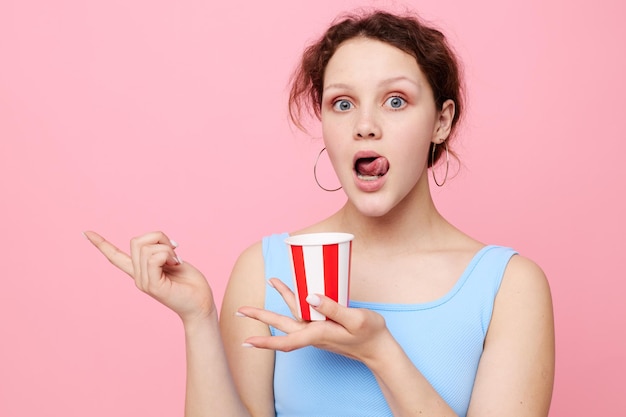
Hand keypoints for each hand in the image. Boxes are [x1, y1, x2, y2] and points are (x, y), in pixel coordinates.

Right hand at [84, 230, 214, 323]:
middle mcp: (138, 277)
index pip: (115, 256)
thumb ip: (160, 251)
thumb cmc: (190, 283)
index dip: (101, 244)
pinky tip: (176, 264)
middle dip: (159, 238)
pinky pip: (154, 258)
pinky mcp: (153, 286)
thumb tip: (157, 241)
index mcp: (141, 271)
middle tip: (175, 250)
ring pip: (147, 248)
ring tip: (176, 261)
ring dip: (167, 248)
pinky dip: (168, 255)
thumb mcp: (172, 260)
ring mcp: (143, 282)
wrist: (201, 305)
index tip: (86, 232)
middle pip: (136, 241)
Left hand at [238, 278, 390, 363]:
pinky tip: (296, 289)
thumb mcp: (356, 319)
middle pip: (281, 326)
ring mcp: (317, 330)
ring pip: (292, 315)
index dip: (265, 341)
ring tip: (272, 280)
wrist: (379, 348)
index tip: (247, 341)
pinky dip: (295, 299)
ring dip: (280, 300)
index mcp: (318, 334)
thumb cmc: (371, 334)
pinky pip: (303, 312)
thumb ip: (333, 307)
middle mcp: (313, 334)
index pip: (286, 341)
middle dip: (260, 317)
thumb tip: (309, 296)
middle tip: (239, 310)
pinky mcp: (322, 325)